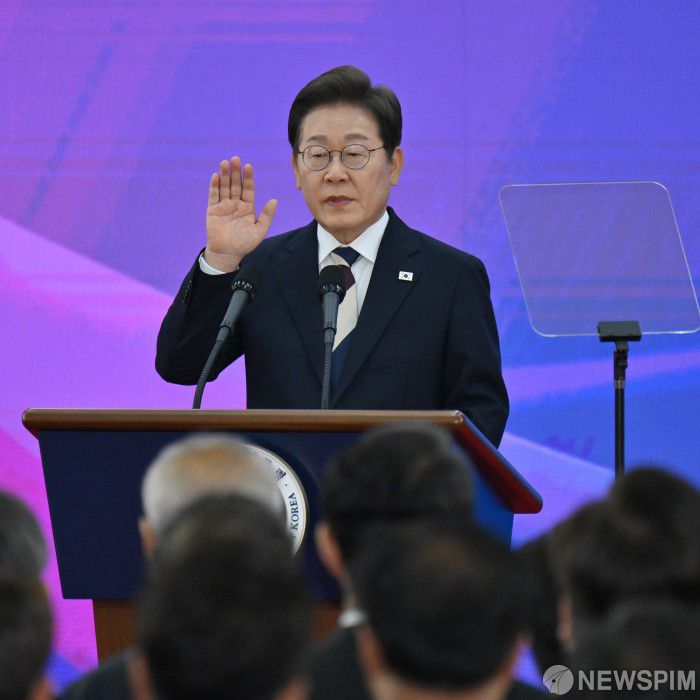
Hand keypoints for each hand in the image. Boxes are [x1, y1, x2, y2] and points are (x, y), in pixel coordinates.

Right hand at [204, 157, 277, 271]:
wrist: (227, 253)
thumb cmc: (245, 244)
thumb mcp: (259, 230)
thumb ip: (266, 216)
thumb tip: (274, 201)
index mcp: (247, 207)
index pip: (248, 189)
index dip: (248, 178)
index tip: (248, 166)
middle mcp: (236, 204)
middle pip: (236, 184)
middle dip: (235, 172)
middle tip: (235, 159)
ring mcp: (224, 206)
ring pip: (224, 187)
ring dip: (224, 175)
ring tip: (224, 163)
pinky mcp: (212, 210)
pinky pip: (213, 196)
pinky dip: (214, 186)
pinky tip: (215, 176)